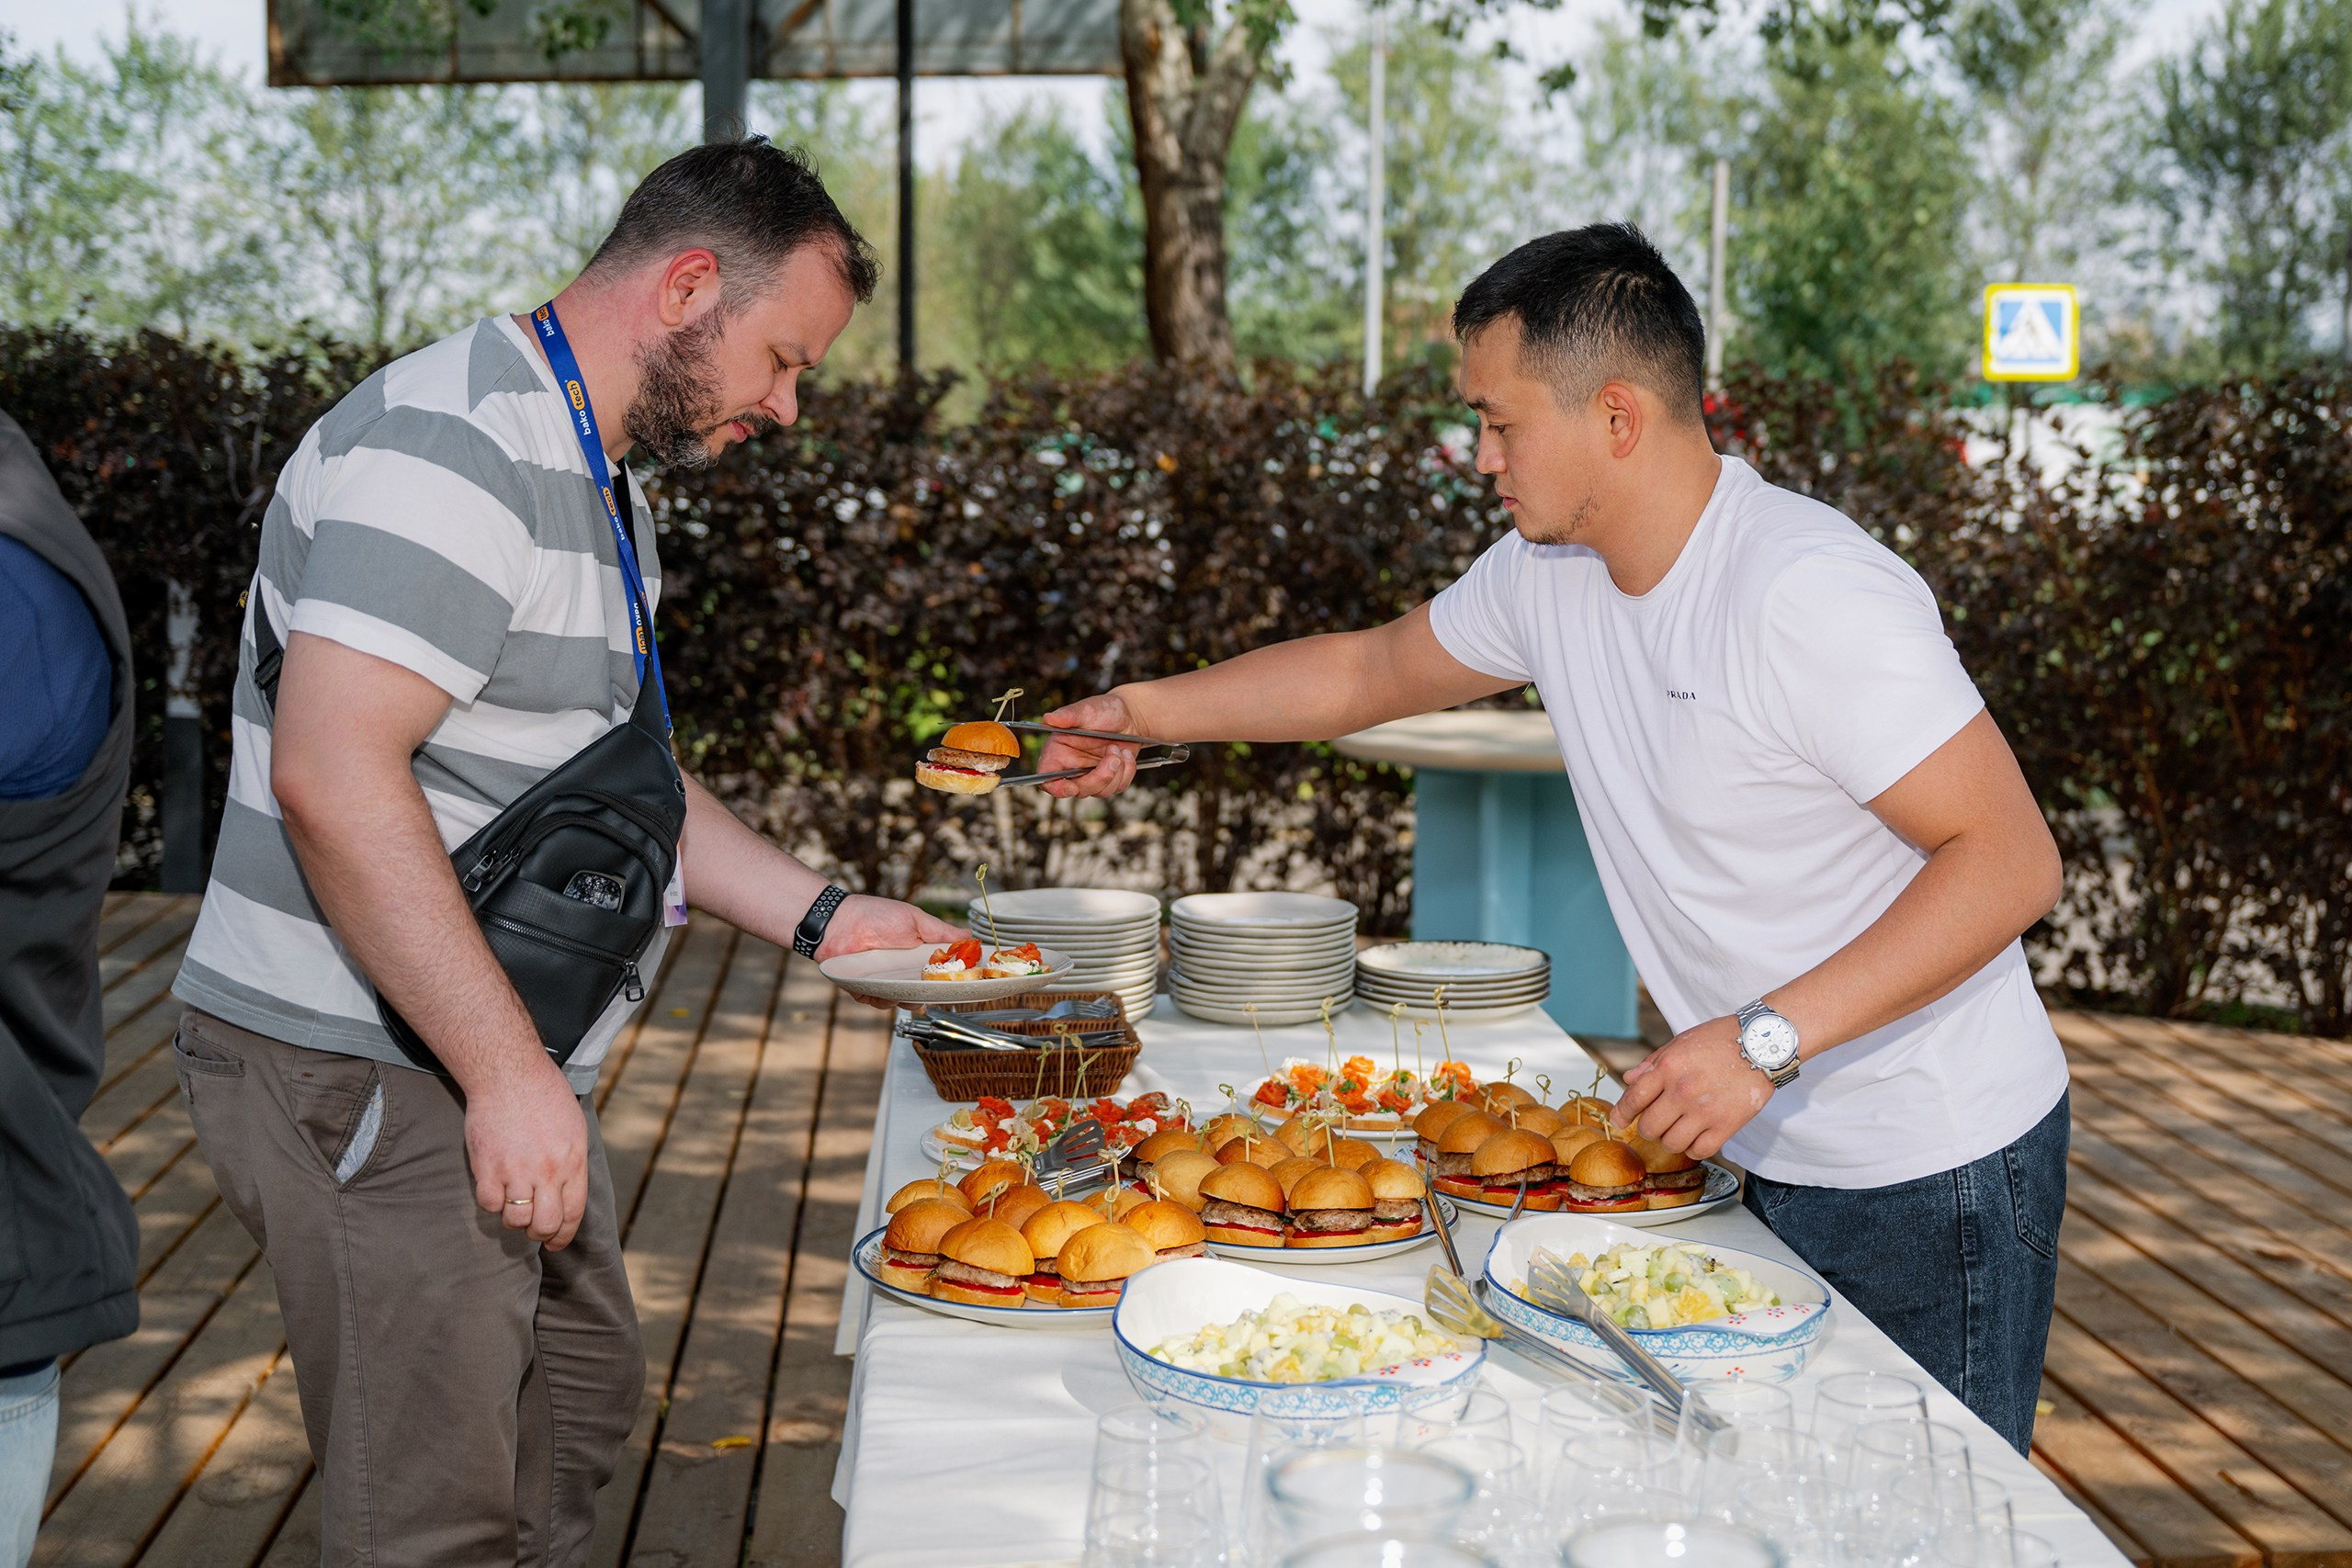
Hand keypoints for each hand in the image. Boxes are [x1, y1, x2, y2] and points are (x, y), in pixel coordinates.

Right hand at [466, 1062, 589, 1249]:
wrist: (509, 1074)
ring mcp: (517, 1170)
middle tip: (533, 1230)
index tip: (555, 1243)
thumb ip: (573, 1163)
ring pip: (516, 1219)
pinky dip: (492, 1203)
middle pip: (545, 1224)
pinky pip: (489, 1204)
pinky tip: (495, 1188)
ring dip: (514, 1219)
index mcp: (573, 1161)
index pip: (573, 1212)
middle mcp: (548, 1170)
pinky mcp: (488, 1167)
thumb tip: (567, 1193)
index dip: (564, 1235)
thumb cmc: (544, 1096)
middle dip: (540, 1234)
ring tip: (513, 1205)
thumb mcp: (574, 1128)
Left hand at [816, 894, 968, 1011]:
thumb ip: (941, 931)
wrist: (838, 921)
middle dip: (925, 994)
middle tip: (924, 987)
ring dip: (901, 996)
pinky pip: (878, 1002)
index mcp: (917, 956)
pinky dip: (879, 997)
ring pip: (901, 1001)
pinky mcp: (866, 989)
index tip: (957, 983)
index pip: (938, 975)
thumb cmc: (875, 915)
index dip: (948, 981)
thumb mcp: (914, 920)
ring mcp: (884, 981)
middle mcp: (902, 971)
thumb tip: (969, 935)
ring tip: (896, 983)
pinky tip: (875, 986)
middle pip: (922, 993)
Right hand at [1037, 691, 1150, 797]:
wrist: (1128, 715)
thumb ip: (1067, 715)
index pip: (1048, 779)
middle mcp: (1072, 767)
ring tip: (1119, 749)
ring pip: (1100, 792)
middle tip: (1114, 757)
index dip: (1056, 788)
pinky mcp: (1109, 779)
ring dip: (1116, 772)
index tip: (1071, 788)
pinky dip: (1127, 771)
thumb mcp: (1086, 710)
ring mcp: (1090, 775)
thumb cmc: (1103, 709)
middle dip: (1099, 777)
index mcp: (1058, 752)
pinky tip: (1126, 754)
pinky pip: (1118, 787)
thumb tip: (1048, 717)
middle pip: (1078, 790)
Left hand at [1610, 1015, 1770, 1160]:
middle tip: (1656, 1123)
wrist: (1763, 1044)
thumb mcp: (1681, 1042)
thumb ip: (1653, 1063)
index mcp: (1668, 1067)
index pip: (1633, 1099)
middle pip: (1649, 1128)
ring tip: (1677, 1130)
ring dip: (1670, 1140)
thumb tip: (1629, 1080)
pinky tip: (1696, 1138)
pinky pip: (1699, 1151)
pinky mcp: (1727, 1125)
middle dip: (1648, 1128)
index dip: (1622, 1114)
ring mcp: (1705, 1111)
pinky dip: (1693, 1149)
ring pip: (1671, 1144)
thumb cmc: (1721, 1039)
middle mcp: (1682, 1091)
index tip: (1619, 1121)